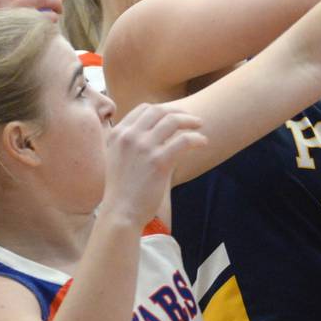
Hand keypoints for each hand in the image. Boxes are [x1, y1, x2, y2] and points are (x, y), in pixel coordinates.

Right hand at [100, 103, 206, 225]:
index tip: (175, 116)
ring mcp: (143, 147)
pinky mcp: (158, 161)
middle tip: (193, 119)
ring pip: (172, 121)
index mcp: (118, 134)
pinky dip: (196, 139)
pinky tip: (203, 143)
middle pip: (159, 111)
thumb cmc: (122, 190)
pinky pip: (183, 141)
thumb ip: (132, 143)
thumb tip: (158, 135)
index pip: (143, 109)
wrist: (120, 211)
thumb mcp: (118, 159)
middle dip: (179, 111)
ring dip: (190, 121)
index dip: (163, 110)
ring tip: (200, 126)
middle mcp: (129, 136)